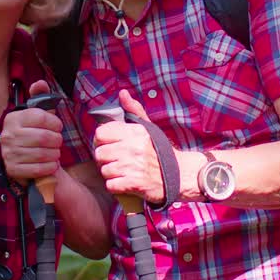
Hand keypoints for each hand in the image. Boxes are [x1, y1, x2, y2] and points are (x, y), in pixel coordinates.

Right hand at [1, 80, 62, 182]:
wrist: (19, 157)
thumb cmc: (31, 132)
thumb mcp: (35, 114)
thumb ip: (40, 96)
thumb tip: (40, 83)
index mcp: (13, 118)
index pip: (40, 116)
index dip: (55, 122)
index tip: (57, 127)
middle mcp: (8, 135)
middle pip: (43, 137)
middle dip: (57, 140)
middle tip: (57, 141)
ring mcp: (9, 153)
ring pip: (42, 154)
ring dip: (54, 154)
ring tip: (54, 152)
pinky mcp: (13, 169)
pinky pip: (38, 169)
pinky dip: (49, 166)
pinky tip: (50, 163)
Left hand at [94, 89, 164, 204]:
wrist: (180, 175)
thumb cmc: (161, 152)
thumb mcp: (149, 128)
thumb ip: (134, 110)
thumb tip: (122, 93)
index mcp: (135, 132)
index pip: (101, 133)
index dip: (102, 141)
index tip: (109, 145)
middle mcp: (133, 148)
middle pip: (99, 153)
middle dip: (105, 159)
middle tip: (115, 161)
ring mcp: (133, 166)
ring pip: (104, 170)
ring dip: (111, 173)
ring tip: (122, 172)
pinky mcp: (134, 184)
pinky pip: (110, 185)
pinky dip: (116, 186)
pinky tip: (125, 182)